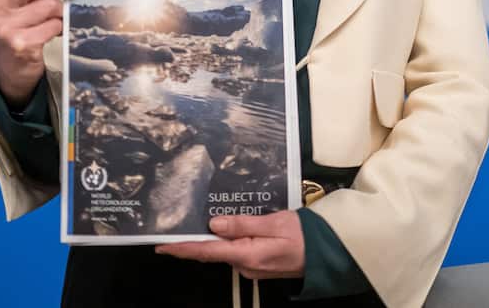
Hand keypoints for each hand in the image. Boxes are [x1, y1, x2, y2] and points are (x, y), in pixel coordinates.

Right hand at [0, 0, 78, 106]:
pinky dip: (58, 28)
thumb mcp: (14, 7)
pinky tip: (51, 35)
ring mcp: (5, 28)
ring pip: (49, 5)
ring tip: (54, 22)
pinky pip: (53, 25)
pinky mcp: (21, 44)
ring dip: (60, 13)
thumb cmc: (15, 33)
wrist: (6, 71)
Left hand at [155, 211, 304, 278]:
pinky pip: (234, 251)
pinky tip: (219, 229)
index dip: (182, 248)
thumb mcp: (274, 222)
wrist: (328, 253)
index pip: (207, 251)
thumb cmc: (304, 235)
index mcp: (247, 255)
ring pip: (223, 251)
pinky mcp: (257, 264)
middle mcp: (246, 265)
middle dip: (192, 240)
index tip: (161, 244)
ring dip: (208, 239)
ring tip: (192, 223)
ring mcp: (251, 267)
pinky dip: (223, 241)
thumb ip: (242, 223)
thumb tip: (214, 224)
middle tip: (173, 224)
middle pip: (212, 251)